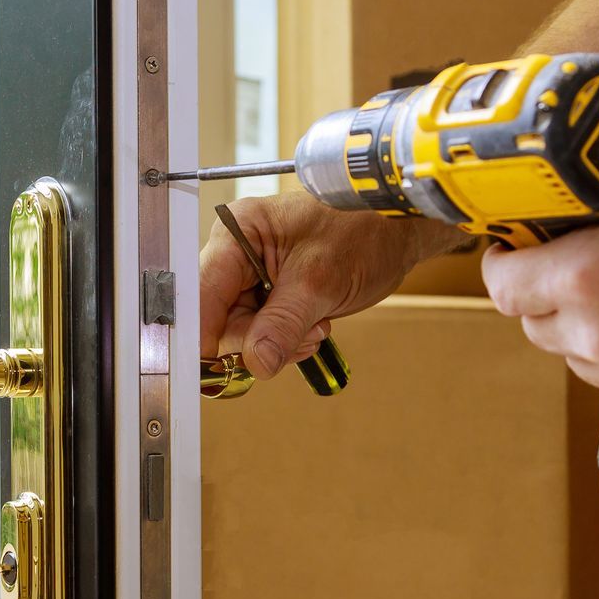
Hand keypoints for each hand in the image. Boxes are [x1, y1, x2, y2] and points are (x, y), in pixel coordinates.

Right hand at [200, 192, 459, 378]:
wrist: (397, 230)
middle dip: (258, 337)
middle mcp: (236, 252)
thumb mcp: (321, 279)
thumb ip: (283, 323)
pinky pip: (262, 331)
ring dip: (278, 340)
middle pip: (218, 318)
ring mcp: (251, 274)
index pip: (201, 291)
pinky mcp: (269, 292)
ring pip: (241, 331)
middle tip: (304, 334)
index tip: (211, 368)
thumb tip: (255, 362)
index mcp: (237, 232)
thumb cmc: (363, 229)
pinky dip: (288, 339)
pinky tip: (315, 325)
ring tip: (317, 325)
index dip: (204, 331)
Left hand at [480, 127, 598, 419]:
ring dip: (589, 333)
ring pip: (582, 358)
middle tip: (572, 272)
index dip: (507, 265)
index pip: (503, 288)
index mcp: (584, 278)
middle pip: (537, 327)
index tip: (517, 253)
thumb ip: (588, 172)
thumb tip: (547, 158)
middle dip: (546, 298)